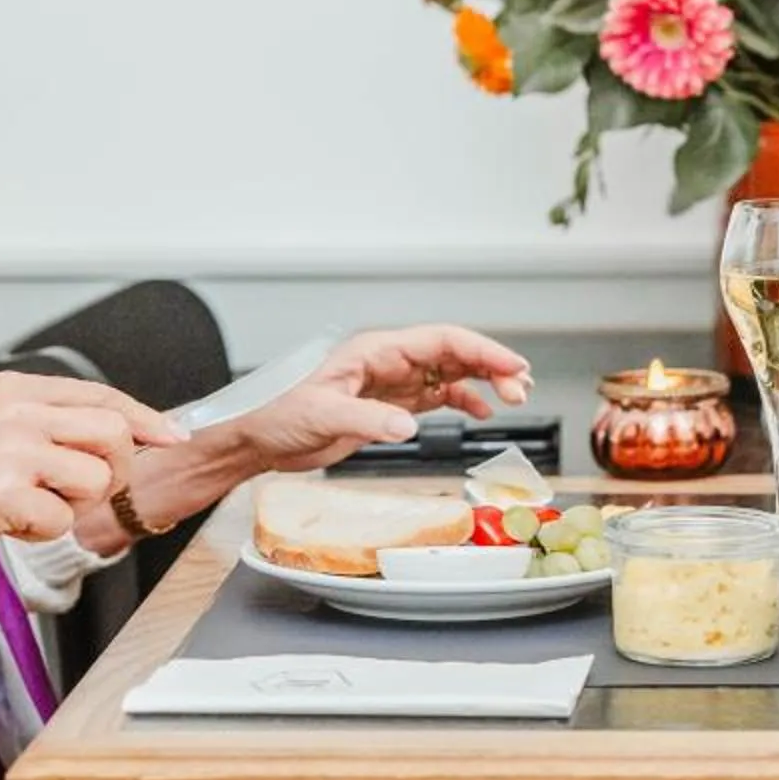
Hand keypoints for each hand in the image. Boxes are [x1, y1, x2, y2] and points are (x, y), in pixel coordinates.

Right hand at [0, 372, 183, 577]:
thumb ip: (49, 426)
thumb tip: (122, 432)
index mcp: (16, 390)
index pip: (104, 396)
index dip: (147, 419)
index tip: (174, 436)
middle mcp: (17, 412)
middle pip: (116, 433)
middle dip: (114, 471)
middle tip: (77, 492)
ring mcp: (10, 451)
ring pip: (98, 478)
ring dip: (74, 505)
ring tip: (29, 508)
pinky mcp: (2, 494)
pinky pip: (62, 519)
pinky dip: (42, 532)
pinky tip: (6, 525)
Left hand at [217, 324, 533, 473]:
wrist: (258, 438)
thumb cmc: (278, 414)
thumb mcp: (321, 415)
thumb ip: (368, 418)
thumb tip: (409, 424)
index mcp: (376, 350)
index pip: (441, 341)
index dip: (482, 350)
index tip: (512, 365)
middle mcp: (389, 361)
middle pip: (454, 353)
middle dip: (492, 365)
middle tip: (521, 387)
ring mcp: (391, 382)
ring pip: (450, 373)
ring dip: (483, 381)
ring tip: (512, 396)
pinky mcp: (388, 405)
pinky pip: (436, 396)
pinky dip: (462, 401)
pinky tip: (480, 412)